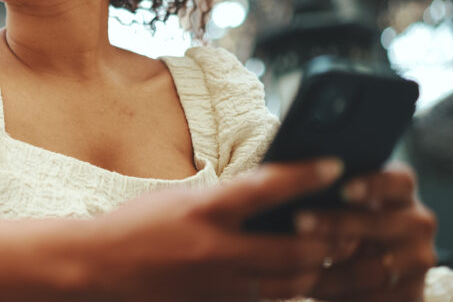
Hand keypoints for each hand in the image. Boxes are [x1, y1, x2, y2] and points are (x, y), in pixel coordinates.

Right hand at [84, 158, 344, 301]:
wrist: (99, 267)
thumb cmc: (139, 225)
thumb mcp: (182, 200)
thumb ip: (224, 201)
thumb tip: (272, 196)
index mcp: (205, 209)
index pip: (267, 187)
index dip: (306, 174)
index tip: (336, 164)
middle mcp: (216, 249)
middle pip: (296, 248)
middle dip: (330, 241)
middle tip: (353, 229)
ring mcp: (218, 285)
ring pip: (290, 284)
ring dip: (315, 271)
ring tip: (332, 258)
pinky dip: (285, 292)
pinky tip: (297, 282)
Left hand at [302, 163, 437, 301]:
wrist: (368, 278)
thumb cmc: (341, 225)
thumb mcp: (342, 204)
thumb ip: (330, 193)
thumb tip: (296, 181)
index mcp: (402, 193)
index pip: (400, 181)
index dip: (374, 184)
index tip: (343, 190)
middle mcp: (417, 222)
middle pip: (382, 222)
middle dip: (338, 223)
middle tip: (299, 221)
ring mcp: (419, 260)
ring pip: (378, 266)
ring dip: (335, 267)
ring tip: (298, 261)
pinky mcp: (412, 294)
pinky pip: (377, 297)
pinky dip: (341, 293)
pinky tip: (312, 287)